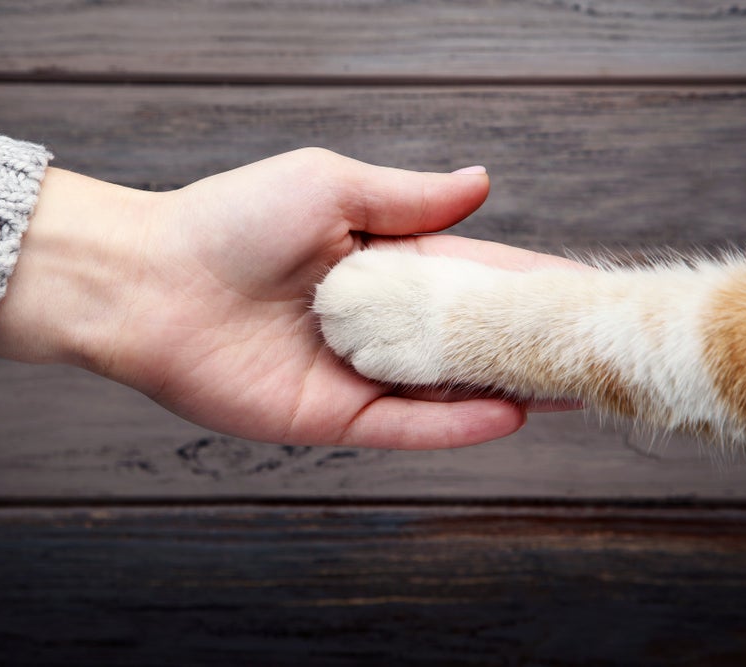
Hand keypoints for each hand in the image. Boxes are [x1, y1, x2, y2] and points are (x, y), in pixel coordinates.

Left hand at [0, 148, 579, 447]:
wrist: (149, 281)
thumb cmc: (229, 220)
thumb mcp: (331, 186)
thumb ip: (409, 198)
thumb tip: (482, 182)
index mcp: (378, 260)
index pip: (471, 271)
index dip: (526, 278)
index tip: (582, 284)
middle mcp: (375, 320)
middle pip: (467, 335)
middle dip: (528, 340)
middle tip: (596, 347)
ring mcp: (356, 372)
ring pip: (446, 385)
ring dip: (507, 386)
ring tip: (573, 386)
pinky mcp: (329, 417)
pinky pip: (404, 425)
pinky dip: (454, 423)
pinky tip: (508, 414)